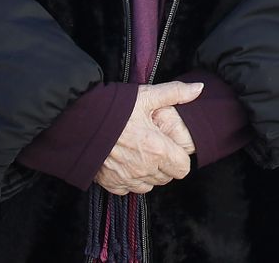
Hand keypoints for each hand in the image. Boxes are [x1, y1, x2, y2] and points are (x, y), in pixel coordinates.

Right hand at [93, 81, 203, 195]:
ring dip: (148, 174)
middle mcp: (144, 168)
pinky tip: (125, 162)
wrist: (79, 121)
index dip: (179, 157)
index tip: (170, 146)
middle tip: (154, 147)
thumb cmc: (114, 108)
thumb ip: (175, 93)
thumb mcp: (146, 95)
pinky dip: (129, 180)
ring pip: (149, 185)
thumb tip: (199, 89)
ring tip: (140, 154)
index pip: (182, 168)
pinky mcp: (111, 183)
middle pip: (166, 178)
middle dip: (165, 165)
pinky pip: (128, 189)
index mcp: (157, 149)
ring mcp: (127, 178)